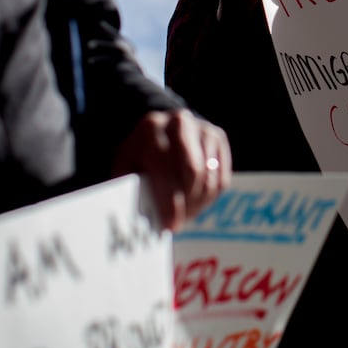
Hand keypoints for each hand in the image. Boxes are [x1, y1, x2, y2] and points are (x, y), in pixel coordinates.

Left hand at [111, 109, 231, 231]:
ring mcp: (202, 128)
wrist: (159, 131)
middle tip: (178, 223)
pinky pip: (221, 180)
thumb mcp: (126, 168)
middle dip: (186, 204)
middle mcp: (179, 122)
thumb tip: (135, 223)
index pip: (164, 166)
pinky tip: (193, 201)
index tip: (169, 225)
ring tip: (182, 214)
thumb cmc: (139, 157)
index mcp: (150, 127)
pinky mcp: (218, 138)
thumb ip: (130, 189)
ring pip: (209, 179)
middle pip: (193, 171)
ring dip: (197, 205)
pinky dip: (208, 199)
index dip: (168, 200)